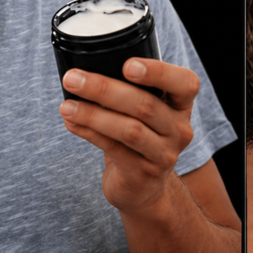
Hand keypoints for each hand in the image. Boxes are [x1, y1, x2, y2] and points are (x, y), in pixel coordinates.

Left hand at [59, 59, 199, 213]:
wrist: (144, 187)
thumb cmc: (139, 135)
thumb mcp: (146, 111)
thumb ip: (130, 89)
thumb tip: (86, 67)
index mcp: (181, 105)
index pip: (186, 84)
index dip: (159, 72)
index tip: (127, 65)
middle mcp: (179, 129)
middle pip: (145, 105)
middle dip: (104, 89)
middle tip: (73, 78)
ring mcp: (163, 154)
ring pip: (129, 130)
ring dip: (93, 115)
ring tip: (66, 106)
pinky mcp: (143, 174)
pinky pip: (113, 149)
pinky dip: (89, 133)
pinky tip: (71, 122)